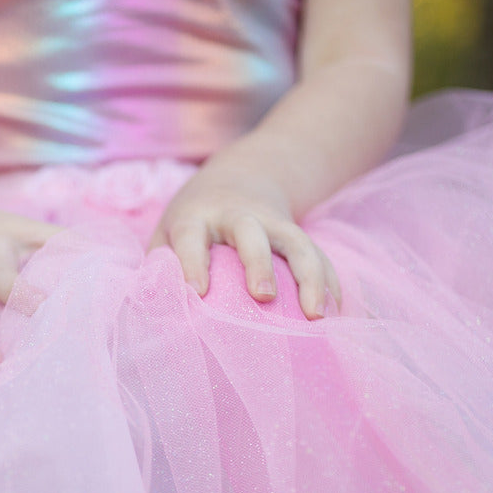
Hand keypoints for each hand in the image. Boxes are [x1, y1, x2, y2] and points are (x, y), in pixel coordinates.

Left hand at [150, 156, 340, 318]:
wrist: (240, 177)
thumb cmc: (194, 222)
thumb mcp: (167, 233)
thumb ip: (159, 266)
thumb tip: (154, 311)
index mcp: (197, 216)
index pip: (191, 237)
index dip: (193, 262)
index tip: (198, 292)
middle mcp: (237, 215)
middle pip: (250, 233)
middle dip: (259, 263)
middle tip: (264, 296)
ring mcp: (273, 223)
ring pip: (296, 243)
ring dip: (310, 277)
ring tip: (317, 316)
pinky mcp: (298, 233)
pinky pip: (320, 257)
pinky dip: (330, 283)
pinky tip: (338, 313)